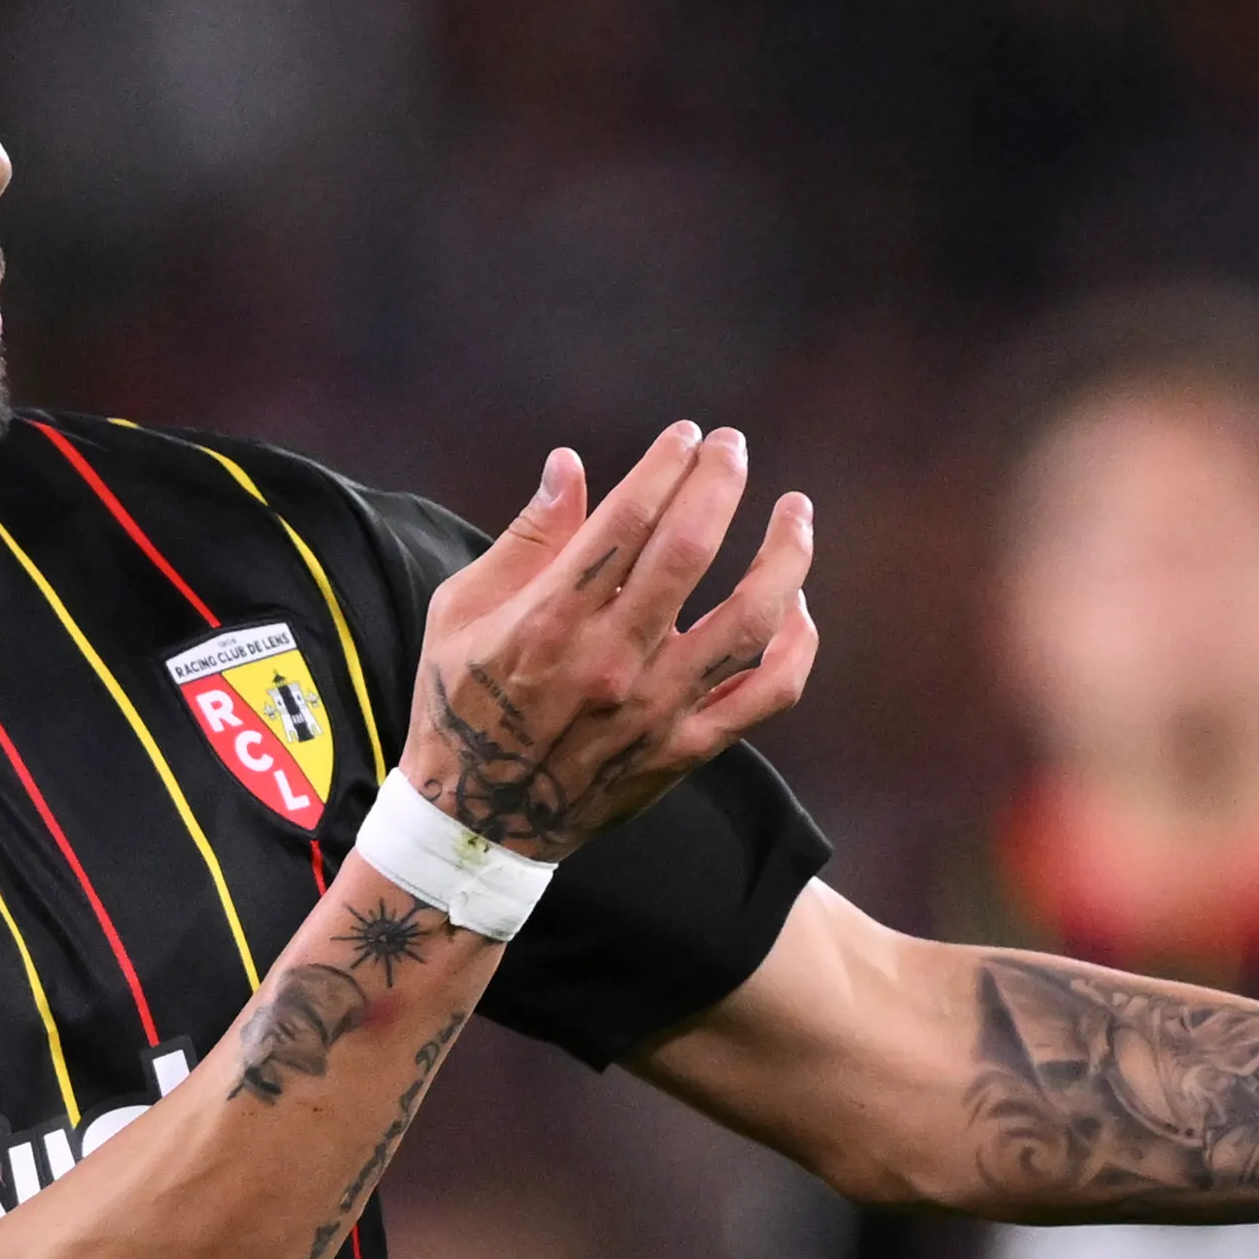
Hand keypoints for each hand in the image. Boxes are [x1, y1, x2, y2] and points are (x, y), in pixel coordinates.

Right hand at [401, 423, 819, 857]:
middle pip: (689, 550)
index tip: (686, 435)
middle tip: (734, 447)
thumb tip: (570, 464)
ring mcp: (656, 707)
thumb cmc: (461, 702)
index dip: (665, 465)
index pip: (626, 519)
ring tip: (795, 513)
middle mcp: (610, 659)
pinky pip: (768, 694)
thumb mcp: (461, 611)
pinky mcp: (686, 748)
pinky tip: (795, 606)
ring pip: (749, 618)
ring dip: (785, 555)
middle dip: (721, 482)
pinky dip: (796, 646)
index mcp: (549, 618)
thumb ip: (525, 538)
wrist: (477, 823)